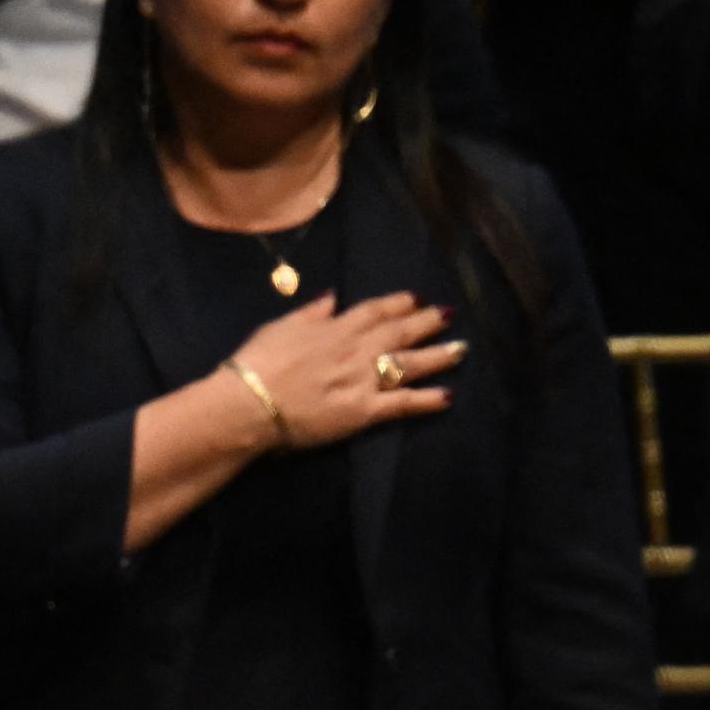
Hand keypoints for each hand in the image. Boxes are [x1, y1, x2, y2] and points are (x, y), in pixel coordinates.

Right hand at [226, 292, 464, 448]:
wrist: (248, 404)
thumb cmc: (256, 365)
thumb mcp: (279, 327)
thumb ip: (310, 313)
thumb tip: (332, 298)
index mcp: (335, 328)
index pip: (373, 311)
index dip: (396, 303)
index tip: (414, 298)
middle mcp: (356, 350)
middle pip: (399, 332)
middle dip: (426, 322)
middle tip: (449, 314)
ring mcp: (363, 380)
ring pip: (410, 363)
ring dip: (438, 355)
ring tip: (461, 349)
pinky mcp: (363, 411)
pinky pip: (402, 404)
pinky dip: (427, 400)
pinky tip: (448, 397)